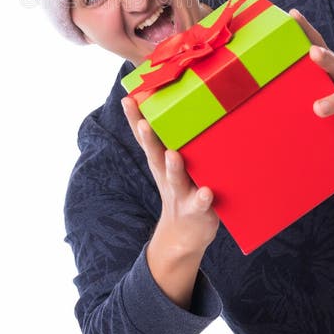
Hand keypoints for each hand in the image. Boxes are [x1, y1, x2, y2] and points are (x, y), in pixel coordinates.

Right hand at [121, 96, 218, 307]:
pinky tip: (206, 192)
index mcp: (160, 162)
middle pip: (155, 155)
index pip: (145, 138)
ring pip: (175, 179)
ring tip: (172, 155)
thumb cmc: (182, 188)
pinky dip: (202, 198)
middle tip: (143, 124)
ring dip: (172, 168)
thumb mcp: (171, 165)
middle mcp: (167, 176)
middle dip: (149, 139)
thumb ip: (173, 141)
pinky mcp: (198, 209)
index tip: (127, 100)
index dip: (134, 119)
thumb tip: (173, 107)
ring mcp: (181, 193)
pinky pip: (200, 204)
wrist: (186, 233)